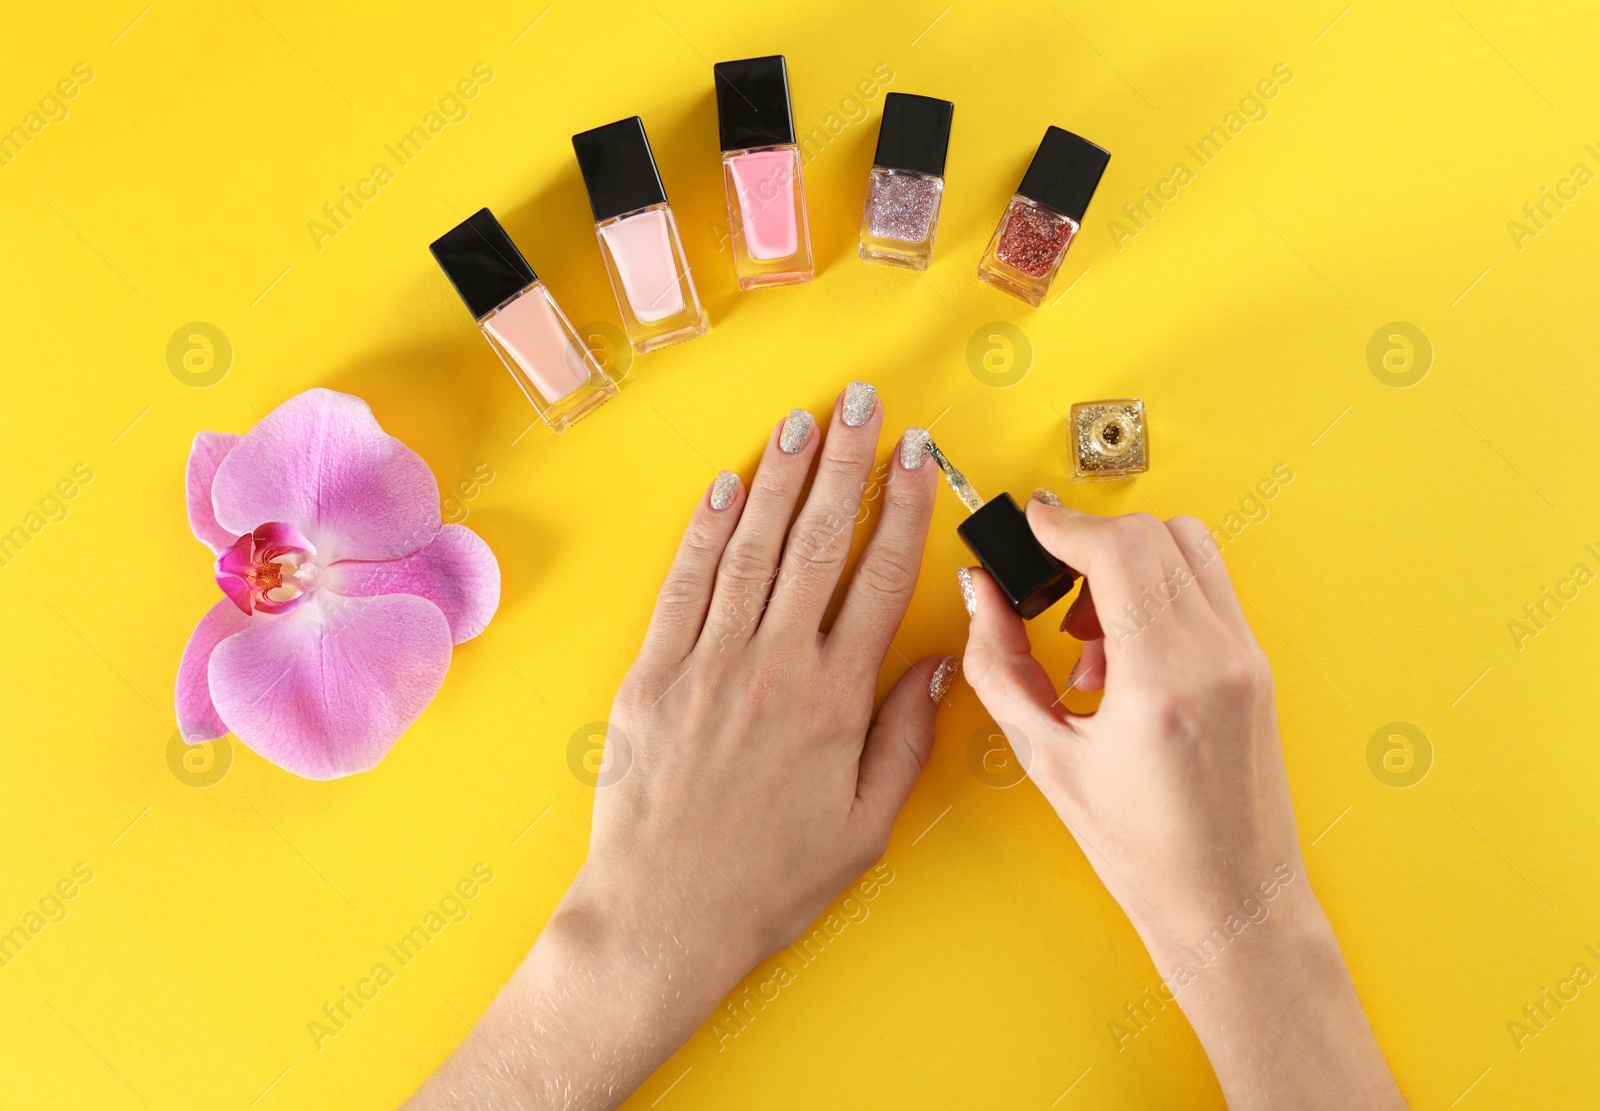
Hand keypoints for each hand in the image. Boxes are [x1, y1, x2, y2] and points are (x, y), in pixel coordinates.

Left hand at [407, 385, 952, 1109]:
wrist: (664, 916)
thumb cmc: (771, 880)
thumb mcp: (867, 825)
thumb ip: (906, 737)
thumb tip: (936, 664)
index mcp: (834, 699)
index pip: (878, 577)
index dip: (902, 507)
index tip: (916, 456)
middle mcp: (772, 664)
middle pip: (818, 540)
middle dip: (845, 463)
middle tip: (863, 404)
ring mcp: (706, 662)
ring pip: (752, 546)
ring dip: (780, 477)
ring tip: (804, 422)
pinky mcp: (652, 674)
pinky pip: (685, 584)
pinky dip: (707, 530)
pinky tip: (728, 485)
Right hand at [962, 502, 1405, 1109]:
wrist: (1231, 904)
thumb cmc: (1144, 853)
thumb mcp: (1046, 759)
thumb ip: (1000, 666)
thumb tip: (980, 595)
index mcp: (1162, 681)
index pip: (1120, 547)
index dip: (1064, 522)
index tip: (1031, 522)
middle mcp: (1216, 655)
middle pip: (1155, 532)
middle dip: (1092, 542)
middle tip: (1050, 587)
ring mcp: (1247, 656)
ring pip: (1189, 549)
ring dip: (1130, 564)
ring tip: (1089, 638)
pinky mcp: (1257, 665)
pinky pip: (1206, 589)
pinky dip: (1159, 593)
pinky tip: (1125, 657)